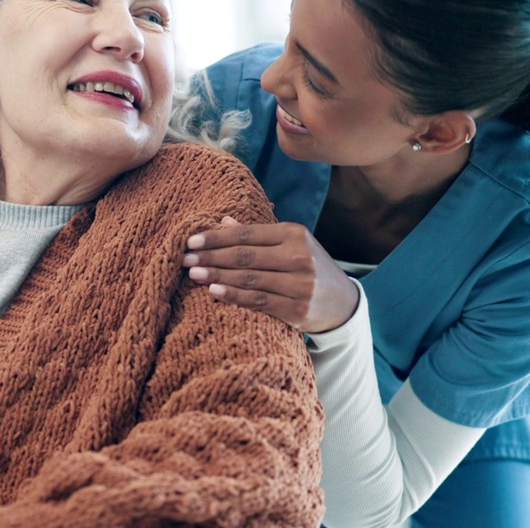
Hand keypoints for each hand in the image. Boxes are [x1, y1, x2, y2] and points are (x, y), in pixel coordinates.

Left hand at [183, 217, 358, 332]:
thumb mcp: (289, 244)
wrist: (343, 303)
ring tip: (193, 273)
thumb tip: (223, 221)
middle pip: (245, 256)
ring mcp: (300, 284)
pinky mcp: (298, 309)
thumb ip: (257, 234)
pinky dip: (234, 296)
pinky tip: (213, 291)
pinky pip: (258, 301)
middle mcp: (299, 256)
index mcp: (294, 234)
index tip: (192, 240)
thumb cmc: (308, 268)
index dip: (217, 237)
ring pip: (249, 278)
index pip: (247, 234)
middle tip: (185, 258)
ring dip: (217, 275)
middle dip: (211, 256)